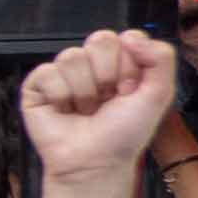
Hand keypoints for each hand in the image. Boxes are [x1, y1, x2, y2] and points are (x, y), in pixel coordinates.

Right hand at [18, 29, 181, 186]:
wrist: (95, 162)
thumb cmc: (124, 133)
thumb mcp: (158, 94)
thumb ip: (161, 58)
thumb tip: (130, 35)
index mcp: (119, 62)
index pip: (126, 38)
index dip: (130, 67)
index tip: (129, 92)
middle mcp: (91, 64)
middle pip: (99, 40)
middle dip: (107, 75)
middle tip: (107, 100)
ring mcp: (63, 73)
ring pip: (72, 57)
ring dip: (84, 91)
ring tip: (86, 110)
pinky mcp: (36, 85)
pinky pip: (47, 72)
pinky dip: (60, 96)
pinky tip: (64, 111)